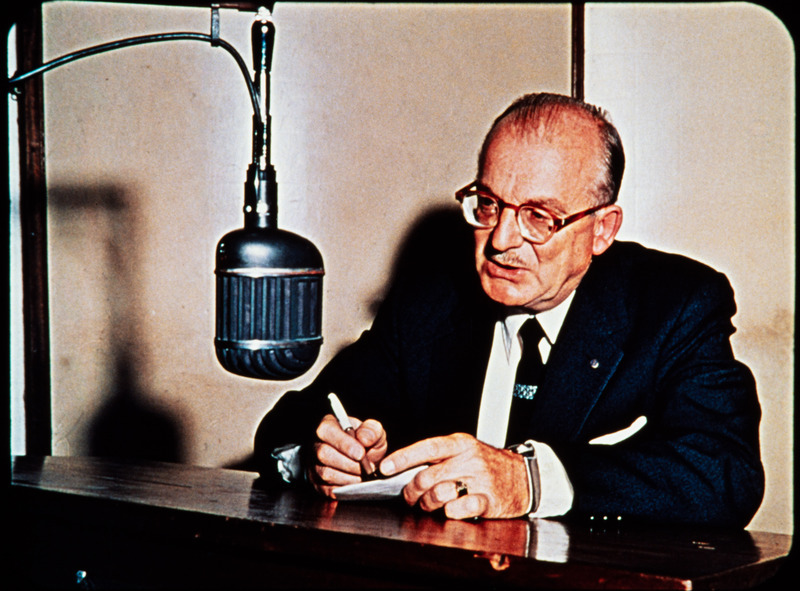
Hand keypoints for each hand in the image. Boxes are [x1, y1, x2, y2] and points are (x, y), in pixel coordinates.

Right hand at [308, 414, 387, 497]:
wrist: (361, 460)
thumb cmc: (365, 442)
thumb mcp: (373, 431)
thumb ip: (372, 430)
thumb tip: (364, 439)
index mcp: (328, 426)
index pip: (327, 430)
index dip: (344, 443)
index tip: (361, 453)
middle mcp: (316, 444)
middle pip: (324, 454)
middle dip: (349, 464)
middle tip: (367, 468)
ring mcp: (314, 465)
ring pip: (325, 473)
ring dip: (349, 478)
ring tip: (363, 476)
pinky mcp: (317, 483)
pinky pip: (328, 490)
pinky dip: (345, 489)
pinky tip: (357, 484)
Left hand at [380, 433, 529, 519]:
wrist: (524, 477)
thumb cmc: (488, 465)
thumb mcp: (465, 451)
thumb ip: (440, 458)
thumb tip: (405, 471)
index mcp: (460, 444)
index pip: (427, 447)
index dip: (403, 457)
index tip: (385, 467)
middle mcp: (470, 459)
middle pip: (428, 475)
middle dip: (412, 490)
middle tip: (409, 497)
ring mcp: (480, 479)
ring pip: (440, 492)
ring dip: (428, 503)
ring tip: (429, 505)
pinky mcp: (489, 500)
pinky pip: (460, 508)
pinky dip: (450, 512)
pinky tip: (450, 510)